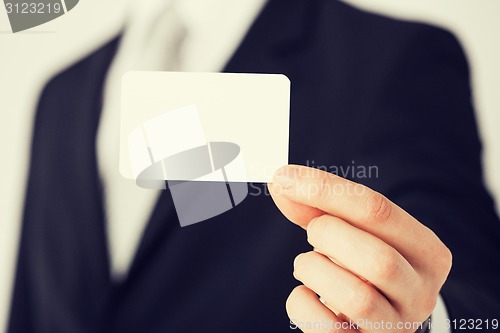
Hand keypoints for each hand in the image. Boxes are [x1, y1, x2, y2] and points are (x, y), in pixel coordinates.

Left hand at [268, 165, 451, 332]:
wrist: (372, 321)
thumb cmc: (362, 268)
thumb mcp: (354, 234)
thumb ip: (319, 208)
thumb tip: (281, 181)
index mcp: (428, 253)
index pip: (379, 211)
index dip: (325, 190)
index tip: (284, 178)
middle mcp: (421, 294)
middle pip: (376, 258)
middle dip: (327, 235)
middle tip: (313, 233)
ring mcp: (396, 327)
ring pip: (355, 297)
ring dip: (313, 269)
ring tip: (308, 265)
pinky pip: (325, 328)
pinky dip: (301, 304)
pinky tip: (306, 294)